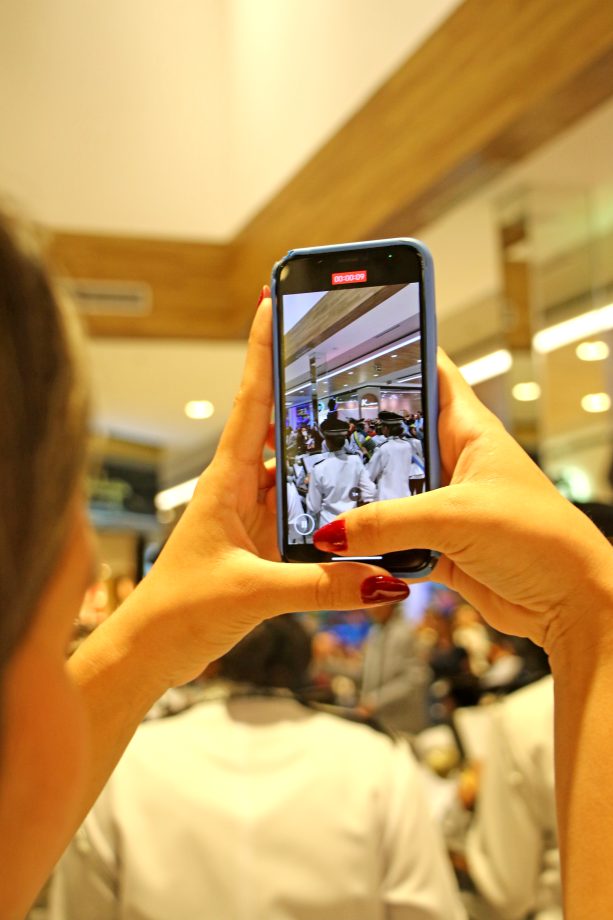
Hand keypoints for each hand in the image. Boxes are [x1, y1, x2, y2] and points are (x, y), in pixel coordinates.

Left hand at [120, 289, 409, 686]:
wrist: (150, 650)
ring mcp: (250, 513)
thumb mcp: (252, 593)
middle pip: (278, 422)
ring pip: (293, 466)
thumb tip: (380, 579)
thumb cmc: (176, 612)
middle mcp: (239, 488)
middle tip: (339, 350)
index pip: (251, 399)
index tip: (275, 302)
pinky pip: (299, 507)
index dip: (262, 348)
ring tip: (359, 417)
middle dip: (304, 384)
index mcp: (225, 480)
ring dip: (319, 445)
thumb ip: (319, 585)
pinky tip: (350, 500)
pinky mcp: (260, 542)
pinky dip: (324, 499)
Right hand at [314, 350, 612, 651]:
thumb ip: (387, 522)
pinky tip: (348, 550)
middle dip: (359, 443)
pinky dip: (373, 548)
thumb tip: (331, 532)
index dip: (396, 357)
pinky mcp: (440, 545)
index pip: (429, 374)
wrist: (570, 603)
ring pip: (389, 495)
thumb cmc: (541, 539)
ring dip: (362, 503)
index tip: (352, 350)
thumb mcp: (455, 517)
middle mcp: (454, 462)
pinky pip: (393, 541)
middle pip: (396, 440)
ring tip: (320, 498)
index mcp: (469, 431)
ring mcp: (446, 505)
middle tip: (314, 440)